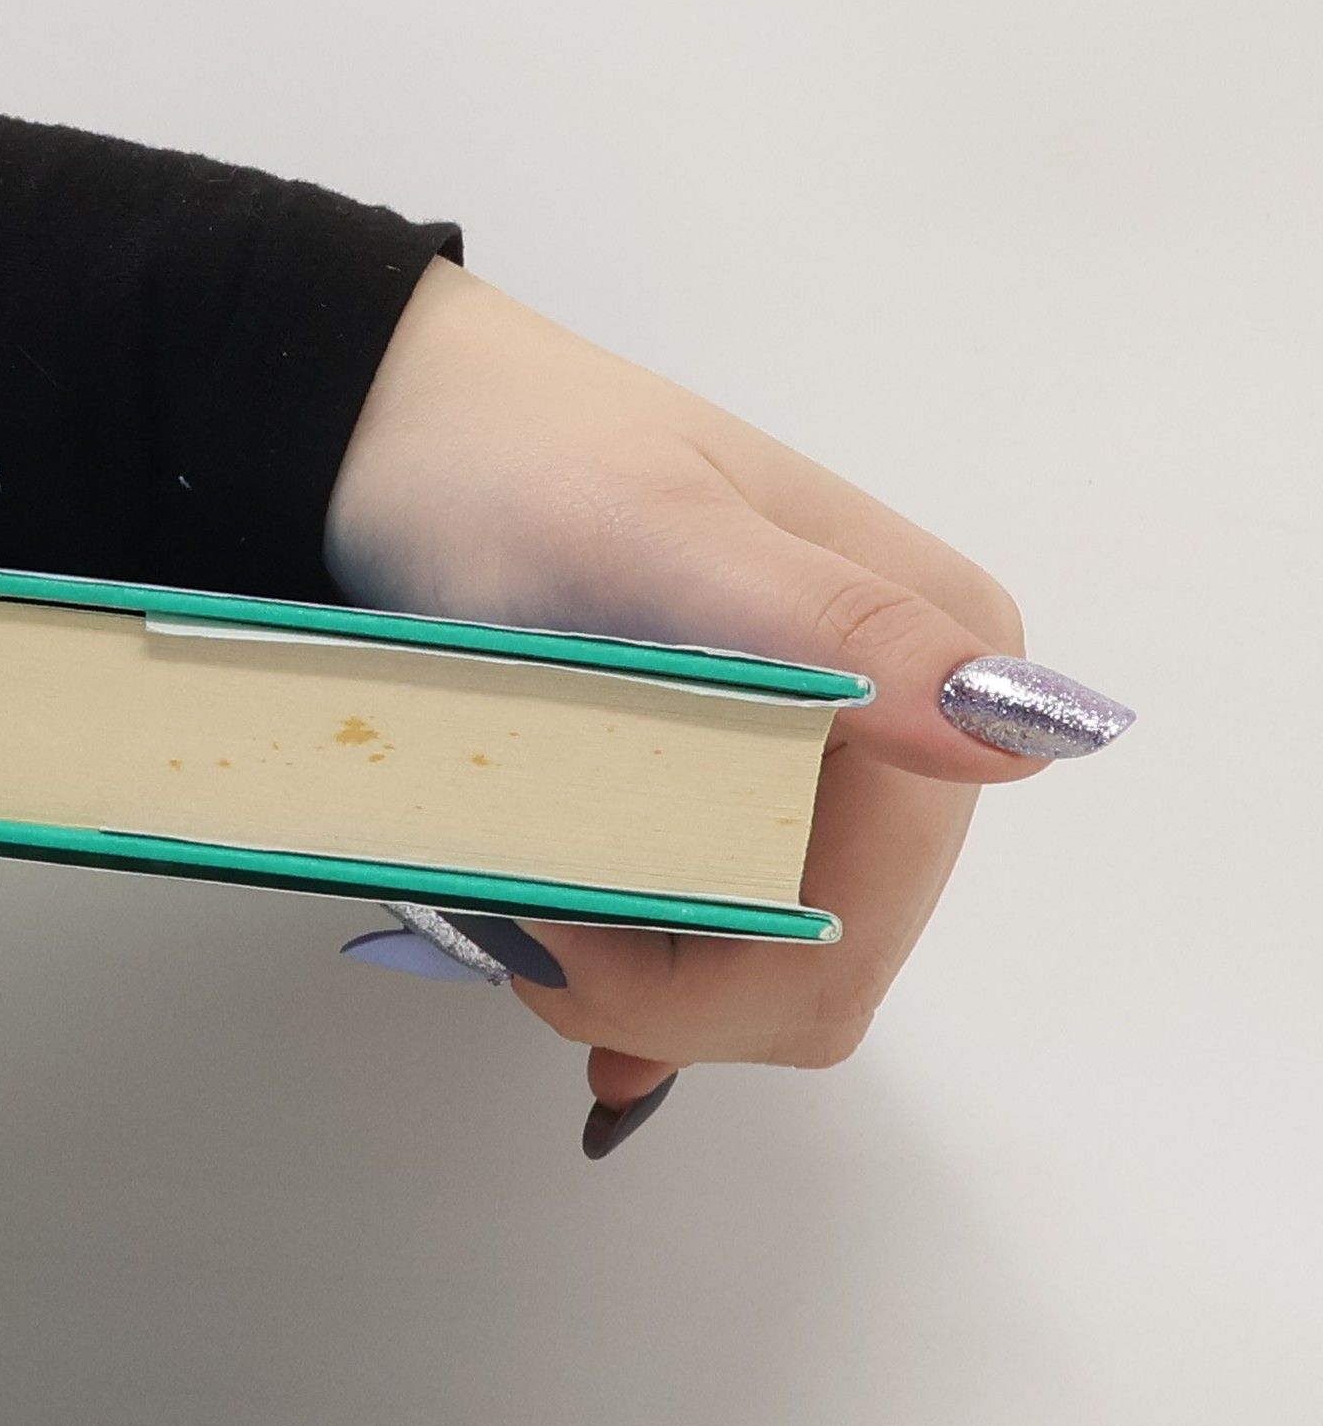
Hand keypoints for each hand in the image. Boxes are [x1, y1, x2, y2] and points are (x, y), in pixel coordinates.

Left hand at [325, 260, 1132, 1152]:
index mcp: (937, 661)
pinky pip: (743, 950)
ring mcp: (837, 772)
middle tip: (527, 921)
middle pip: (819, 977)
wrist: (413, 434)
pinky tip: (582, 964)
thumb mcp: (660, 534)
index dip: (697, 981)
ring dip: (642, 981)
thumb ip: (838, 630)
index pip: (855, 934)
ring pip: (771, 981)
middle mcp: (912, 730)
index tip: (553, 927)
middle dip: (663, 990)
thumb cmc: (517, 466)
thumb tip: (1012, 733)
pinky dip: (655, 982)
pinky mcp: (760, 795)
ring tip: (535, 907)